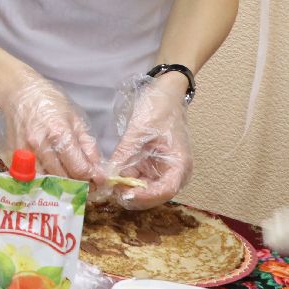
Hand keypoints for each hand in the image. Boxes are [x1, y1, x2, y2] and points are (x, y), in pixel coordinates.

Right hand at [0, 72, 100, 182]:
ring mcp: (25, 152)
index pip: (78, 169)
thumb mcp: (74, 118)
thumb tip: (98, 168)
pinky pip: (32, 176)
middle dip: (79, 183)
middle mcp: (40, 146)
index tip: (98, 179)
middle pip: (63, 178)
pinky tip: (51, 173)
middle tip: (87, 181)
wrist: (18, 92)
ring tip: (70, 178)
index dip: (92, 177)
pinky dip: (44, 179)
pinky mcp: (14, 156)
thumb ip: (87, 145)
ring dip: (61, 183)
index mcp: (59, 134)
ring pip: (47, 181)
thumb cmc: (49, 102)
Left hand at [104, 76, 191, 209]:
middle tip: (110, 190)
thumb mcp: (140, 130)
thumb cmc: (159, 108)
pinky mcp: (152, 165)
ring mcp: (163, 169)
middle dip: (133, 194)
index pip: (166, 190)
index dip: (146, 196)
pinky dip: (127, 178)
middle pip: (155, 195)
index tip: (125, 194)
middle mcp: (174, 172)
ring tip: (108, 183)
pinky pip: (140, 177)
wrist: (165, 92)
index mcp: (180, 164)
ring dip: (128, 188)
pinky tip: (112, 176)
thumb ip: (126, 153)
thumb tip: (110, 174)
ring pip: (145, 188)